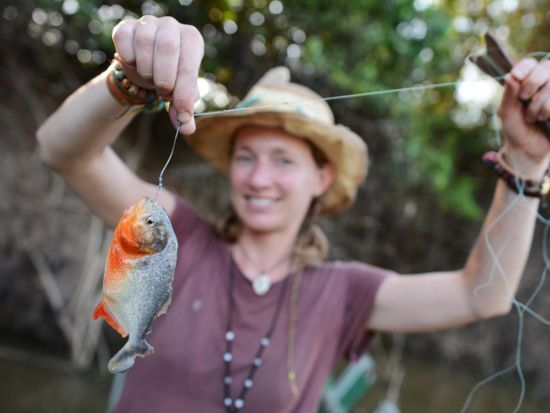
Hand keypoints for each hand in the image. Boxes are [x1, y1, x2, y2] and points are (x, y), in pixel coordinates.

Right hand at [112, 15, 203, 133]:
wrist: (145, 68)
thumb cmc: (169, 79)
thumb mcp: (179, 94)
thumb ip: (183, 110)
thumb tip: (186, 128)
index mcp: (192, 40)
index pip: (189, 64)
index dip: (184, 92)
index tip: (182, 113)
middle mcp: (172, 26)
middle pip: (167, 47)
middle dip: (164, 79)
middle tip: (163, 92)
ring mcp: (149, 23)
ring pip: (145, 42)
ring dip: (146, 70)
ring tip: (150, 78)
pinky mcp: (127, 26)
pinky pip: (124, 39)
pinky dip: (128, 57)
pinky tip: (133, 64)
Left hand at [499, 58, 549, 176]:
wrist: (530, 150)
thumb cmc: (516, 130)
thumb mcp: (507, 114)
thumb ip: (508, 95)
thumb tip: (511, 76)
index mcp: (527, 81)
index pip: (530, 63)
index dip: (525, 67)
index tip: (517, 76)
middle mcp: (545, 82)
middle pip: (546, 68)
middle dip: (532, 85)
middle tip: (525, 100)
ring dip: (540, 105)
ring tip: (535, 117)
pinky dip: (549, 111)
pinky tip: (547, 119)